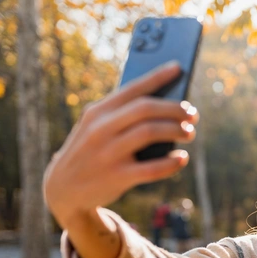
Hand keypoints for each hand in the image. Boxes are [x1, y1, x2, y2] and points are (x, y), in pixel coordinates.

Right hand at [43, 61, 198, 229]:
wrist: (64, 188)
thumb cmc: (92, 151)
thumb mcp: (96, 128)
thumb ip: (123, 116)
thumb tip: (168, 107)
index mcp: (97, 112)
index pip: (132, 89)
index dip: (158, 77)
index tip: (179, 68)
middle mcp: (100, 129)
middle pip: (146, 109)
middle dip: (175, 108)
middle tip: (193, 114)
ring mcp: (108, 153)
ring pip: (150, 132)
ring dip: (176, 130)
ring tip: (190, 132)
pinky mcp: (117, 177)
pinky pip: (152, 168)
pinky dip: (172, 162)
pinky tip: (182, 158)